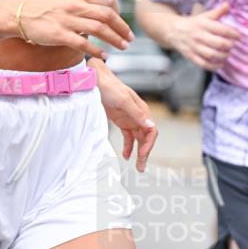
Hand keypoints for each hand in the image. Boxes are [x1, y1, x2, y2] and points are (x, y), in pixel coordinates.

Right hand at [15, 0, 133, 59]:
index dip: (120, 14)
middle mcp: (74, 5)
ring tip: (122, 47)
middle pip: (106, 16)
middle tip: (130, 38)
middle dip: (121, 28)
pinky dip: (96, 51)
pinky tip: (104, 56)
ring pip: (98, 29)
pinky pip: (83, 43)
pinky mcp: (59, 34)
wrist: (19, 15)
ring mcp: (67, 20)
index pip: (106, 2)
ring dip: (114, 39)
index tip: (126, 25)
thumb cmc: (45, 7)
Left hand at [91, 58, 157, 172]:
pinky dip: (128, 147)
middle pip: (146, 138)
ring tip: (136, 166)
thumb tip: (150, 126)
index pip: (151, 131)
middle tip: (140, 167)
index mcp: (142, 110)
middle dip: (144, 153)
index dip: (149, 144)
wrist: (95, 81)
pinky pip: (128, 137)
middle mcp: (138, 115)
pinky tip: (125, 156)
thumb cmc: (110, 87)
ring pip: (138, 139)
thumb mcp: (122, 100)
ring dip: (138, 152)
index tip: (142, 155)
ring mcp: (130, 119)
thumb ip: (136, 113)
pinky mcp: (121, 121)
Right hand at [164, 2, 239, 70]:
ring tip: (227, 54)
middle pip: (218, 43)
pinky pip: (203, 64)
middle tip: (232, 45)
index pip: (222, 29)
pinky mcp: (190, 56)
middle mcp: (198, 35)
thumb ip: (217, 12)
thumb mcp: (204, 15)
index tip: (239, 36)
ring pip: (212, 55)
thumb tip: (228, 4)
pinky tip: (220, 64)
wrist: (174, 31)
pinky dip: (213, 66)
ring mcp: (194, 47)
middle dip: (229, 46)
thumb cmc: (193, 23)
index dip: (233, 34)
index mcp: (203, 24)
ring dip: (223, 56)